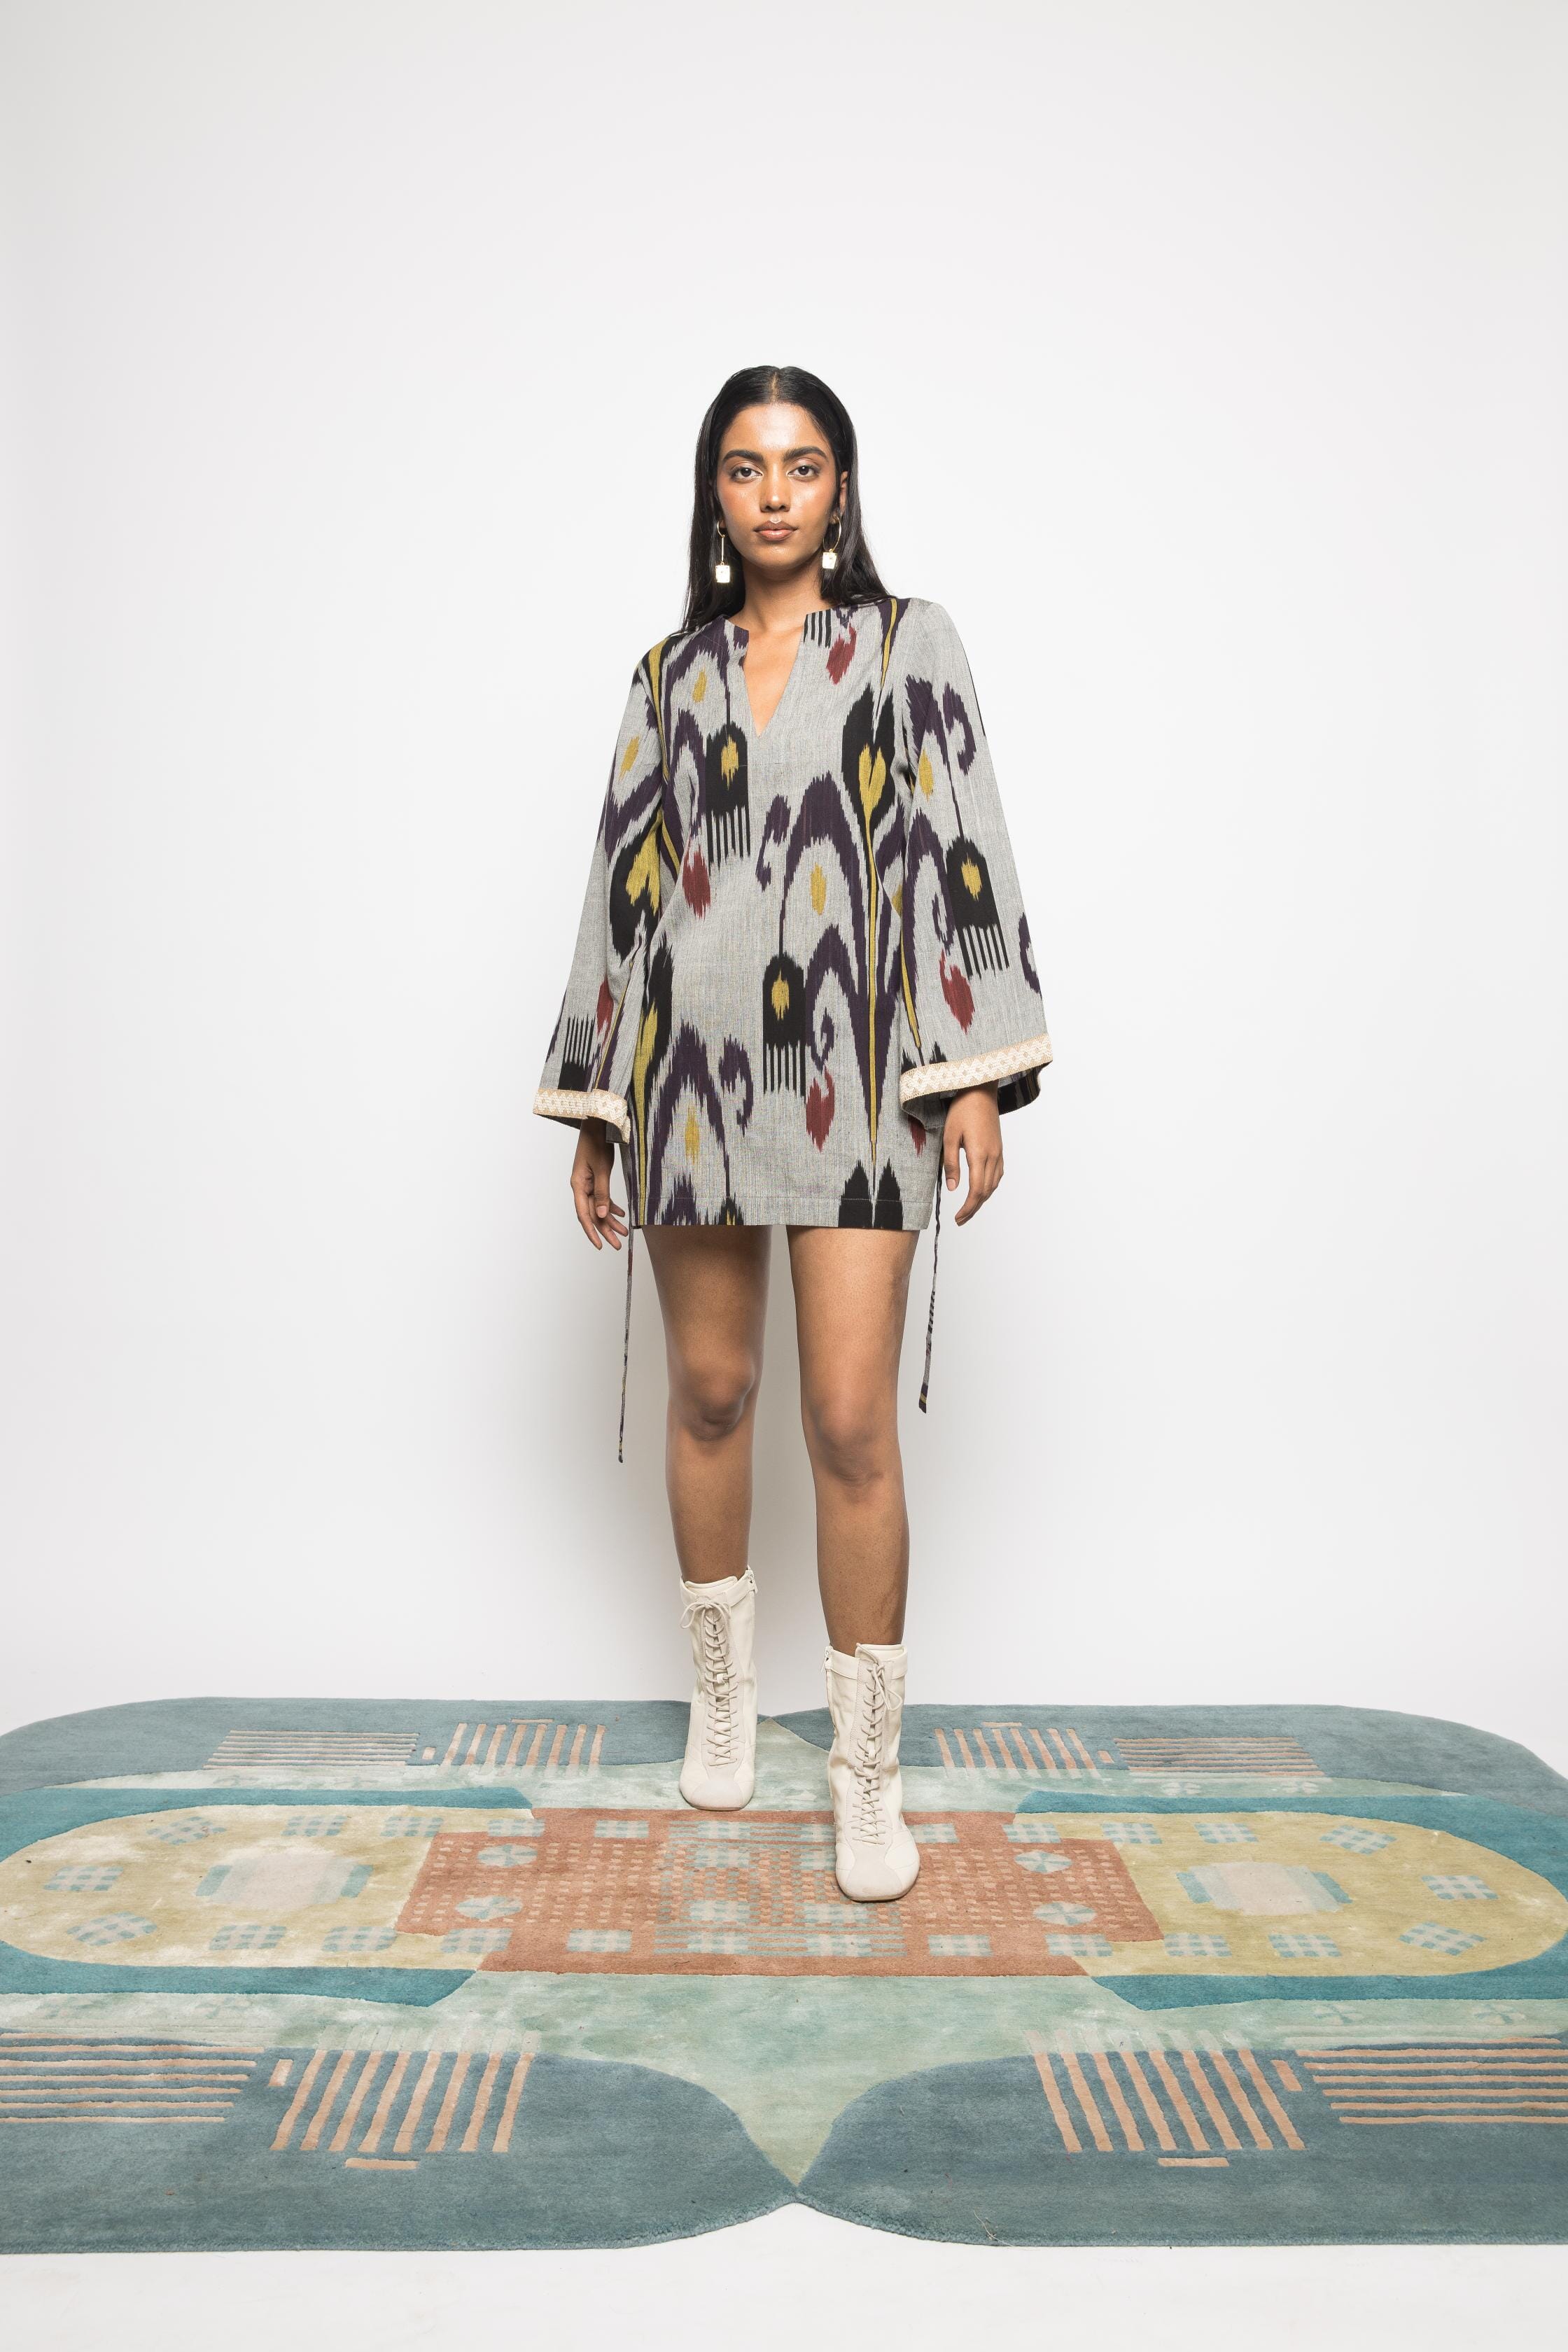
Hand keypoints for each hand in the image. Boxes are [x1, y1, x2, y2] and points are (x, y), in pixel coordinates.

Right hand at [571, 1118, 628, 1249]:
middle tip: (617, 1245)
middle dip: (605, 1231)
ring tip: (623, 1233)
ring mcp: (587, 1182)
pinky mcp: (595, 1177)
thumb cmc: (597, 1142)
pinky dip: (611, 1206)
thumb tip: (602, 1215)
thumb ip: (602, 1192)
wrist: (597, 1123)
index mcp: (578, 1185)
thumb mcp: (602, 1168)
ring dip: (610, 1220)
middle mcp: (581, 1186)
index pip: (584, 1215)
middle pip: (592, 1214)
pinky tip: (621, 1214)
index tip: (600, 1246)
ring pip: (599, 1207)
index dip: (592, 1232)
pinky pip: (602, 1197)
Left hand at [942, 1083, 1002, 1224]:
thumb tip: (954, 1188)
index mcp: (979, 1154)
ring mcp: (999, 1152)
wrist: (980, 1090)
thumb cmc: (962, 1110)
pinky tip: (982, 1189)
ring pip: (994, 1184)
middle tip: (960, 1220)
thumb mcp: (950, 1136)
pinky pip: (998, 1174)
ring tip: (969, 1209)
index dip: (968, 1208)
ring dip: (982, 1199)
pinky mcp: (999, 1148)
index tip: (958, 1218)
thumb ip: (951, 1163)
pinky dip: (990, 1186)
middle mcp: (993, 1156)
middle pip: (986, 1191)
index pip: (976, 1190)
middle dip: (974, 1208)